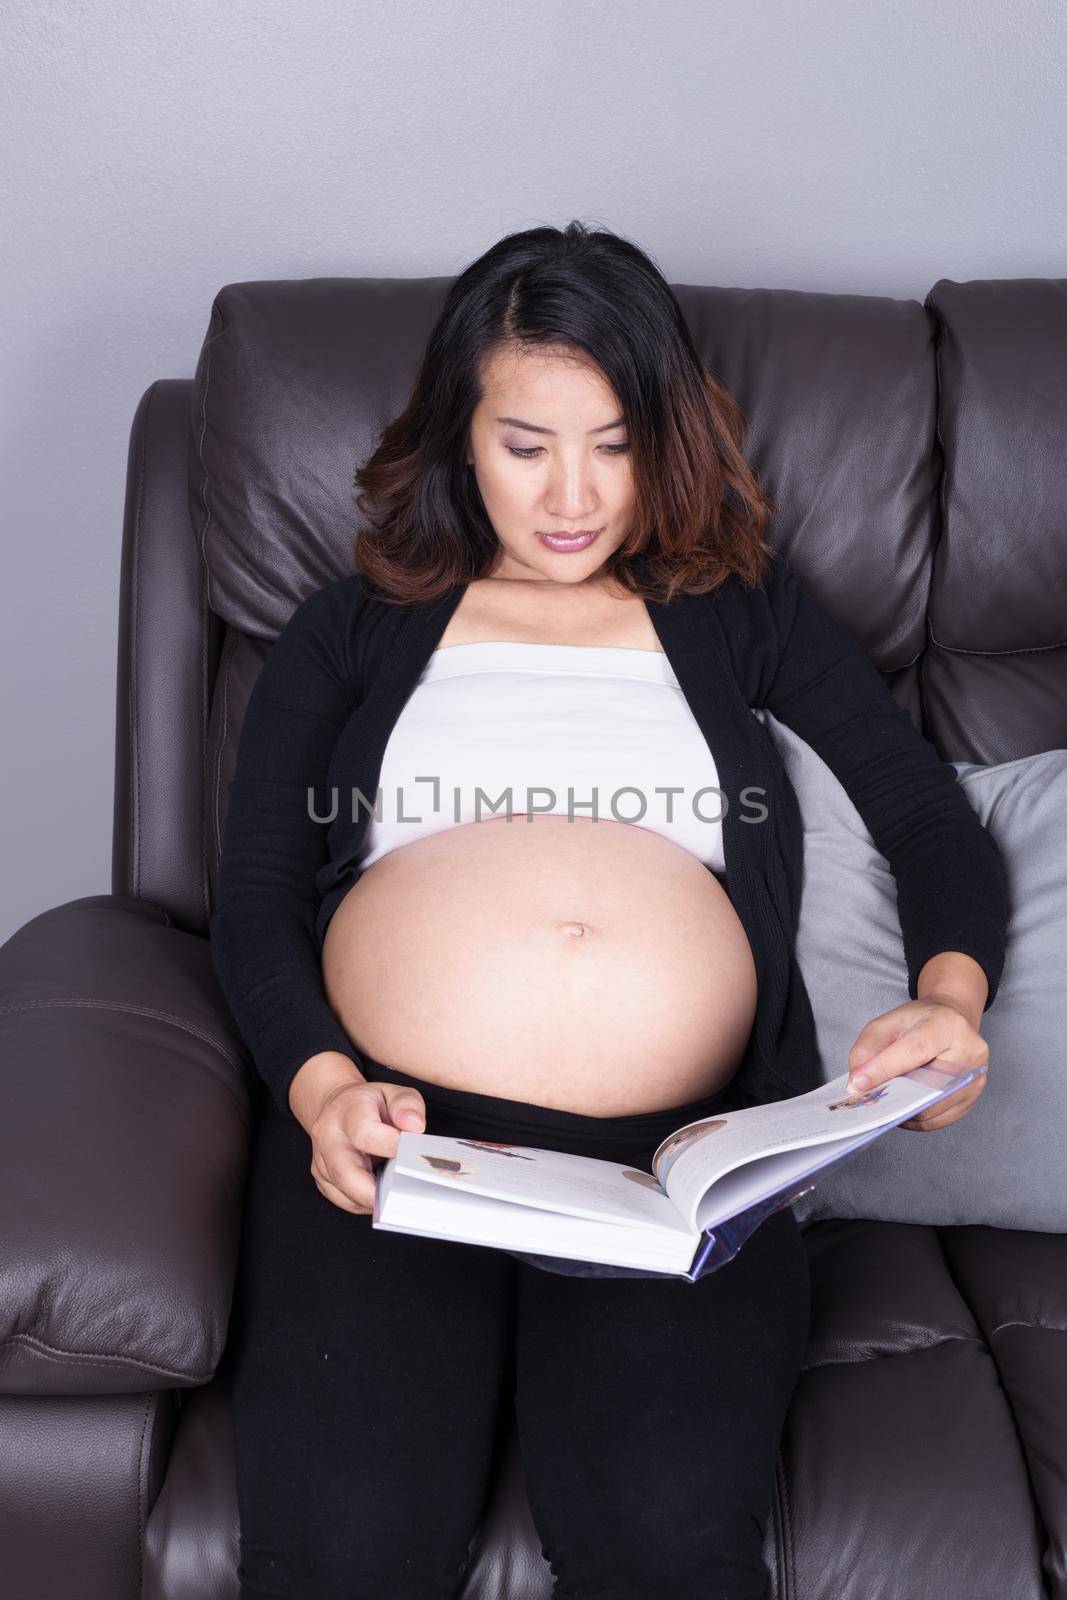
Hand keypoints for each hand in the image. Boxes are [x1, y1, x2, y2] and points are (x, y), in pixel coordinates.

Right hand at [306, 1079, 427, 1214]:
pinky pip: (343, 1200)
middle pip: (344, 1172)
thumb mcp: (393, 1092)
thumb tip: (414, 1127)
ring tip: (395, 1194)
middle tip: (401, 1197)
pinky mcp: (322, 1179)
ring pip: (342, 1192)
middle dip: (374, 1192)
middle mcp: (328, 1137)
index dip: (390, 1146)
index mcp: (346, 1111)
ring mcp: (321, 1160)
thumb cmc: (370, 1104)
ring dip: (371, 1200)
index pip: (365, 1134)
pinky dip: (364, 1203)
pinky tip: (381, 1194)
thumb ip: (407, 1104)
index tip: (411, 1153)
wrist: (338, 1107)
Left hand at [846, 995, 989, 1132]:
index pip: (914, 1050)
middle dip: (893, 1096)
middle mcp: (970, 1052)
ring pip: (932, 1109)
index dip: (884, 1068)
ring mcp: (975, 1078)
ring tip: (883, 1103)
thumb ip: (867, 1049)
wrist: (951, 1023)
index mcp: (948, 1025)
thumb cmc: (919, 1023)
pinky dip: (914, 1119)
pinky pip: (937, 1120)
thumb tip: (857, 1085)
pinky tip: (900, 1108)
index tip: (858, 1084)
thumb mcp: (887, 1023)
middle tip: (867, 1102)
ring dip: (902, 1110)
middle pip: (926, 1086)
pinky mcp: (972, 1098)